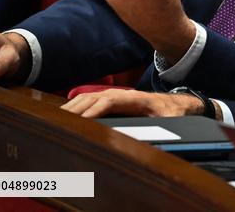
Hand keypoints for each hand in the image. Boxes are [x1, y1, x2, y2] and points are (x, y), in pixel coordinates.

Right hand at [60, 89, 205, 118]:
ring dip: (73, 107)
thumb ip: (160, 129)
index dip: (93, 109)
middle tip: (59, 122)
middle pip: (94, 98)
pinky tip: (66, 115)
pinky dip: (76, 106)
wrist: (178, 104)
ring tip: (56, 120)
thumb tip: (151, 139)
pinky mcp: (112, 100)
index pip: (109, 101)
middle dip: (76, 109)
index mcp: (136, 98)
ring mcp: (116, 96)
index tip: (80, 121)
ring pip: (89, 98)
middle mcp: (123, 94)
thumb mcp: (170, 122)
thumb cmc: (172, 113)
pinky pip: (91, 101)